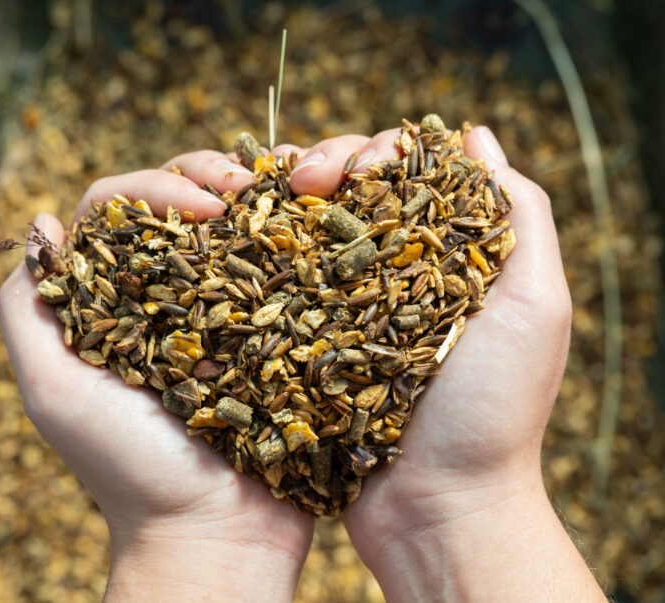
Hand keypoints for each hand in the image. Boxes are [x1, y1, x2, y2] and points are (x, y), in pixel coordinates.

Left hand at [0, 160, 312, 601]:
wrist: (219, 531)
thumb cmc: (131, 469)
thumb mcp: (54, 392)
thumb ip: (28, 311)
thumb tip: (44, 224)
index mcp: (113, 299)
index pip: (120, 212)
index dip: (154, 190)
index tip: (201, 207)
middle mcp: (169, 295)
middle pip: (181, 205)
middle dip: (208, 177)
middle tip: (241, 188)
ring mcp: (227, 309)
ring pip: (235, 225)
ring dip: (256, 195)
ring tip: (288, 187)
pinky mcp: (275, 328)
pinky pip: (283, 266)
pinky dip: (295, 233)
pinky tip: (315, 219)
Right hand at [260, 125, 602, 600]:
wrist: (437, 507)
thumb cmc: (494, 411)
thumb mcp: (536, 306)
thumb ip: (521, 215)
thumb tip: (475, 136)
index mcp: (445, 257)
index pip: (405, 175)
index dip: (374, 151)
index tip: (349, 165)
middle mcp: (394, 276)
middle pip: (349, 195)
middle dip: (321, 167)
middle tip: (296, 178)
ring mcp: (347, 310)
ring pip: (309, 233)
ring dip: (283, 206)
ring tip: (257, 197)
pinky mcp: (312, 344)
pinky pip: (282, 290)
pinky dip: (262, 260)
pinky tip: (240, 240)